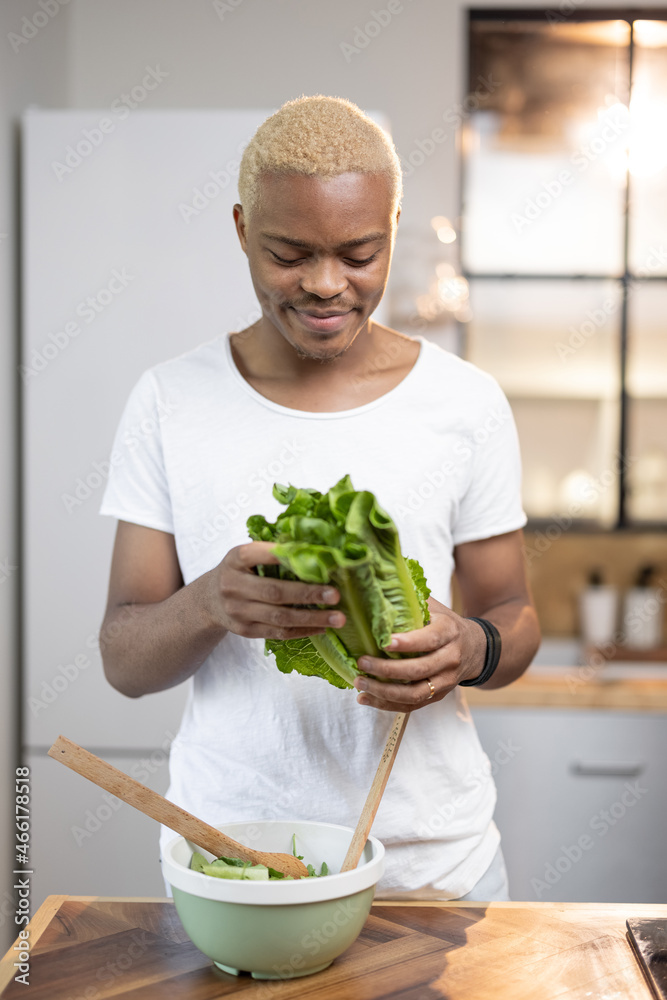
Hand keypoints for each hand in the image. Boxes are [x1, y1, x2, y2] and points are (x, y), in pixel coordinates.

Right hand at [206, 541, 344, 639]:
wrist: (209, 600)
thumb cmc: (239, 571)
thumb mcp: (246, 555)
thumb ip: (272, 551)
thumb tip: (314, 548)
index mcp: (236, 559)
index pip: (259, 554)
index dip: (283, 556)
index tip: (312, 557)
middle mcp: (233, 585)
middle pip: (274, 591)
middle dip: (308, 594)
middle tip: (336, 595)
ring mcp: (238, 611)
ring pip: (279, 617)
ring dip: (312, 618)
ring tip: (337, 618)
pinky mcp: (246, 630)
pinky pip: (278, 632)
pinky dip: (303, 631)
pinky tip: (322, 628)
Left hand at [352, 597, 485, 711]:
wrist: (476, 649)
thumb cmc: (446, 624)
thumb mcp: (435, 607)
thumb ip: (411, 600)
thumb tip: (379, 585)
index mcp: (449, 632)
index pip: (429, 640)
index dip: (408, 643)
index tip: (384, 642)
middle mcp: (450, 658)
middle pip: (418, 670)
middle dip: (387, 670)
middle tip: (361, 663)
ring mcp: (446, 681)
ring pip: (414, 693)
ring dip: (384, 692)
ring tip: (359, 683)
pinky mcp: (438, 696)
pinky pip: (412, 706)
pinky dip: (387, 705)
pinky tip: (366, 698)